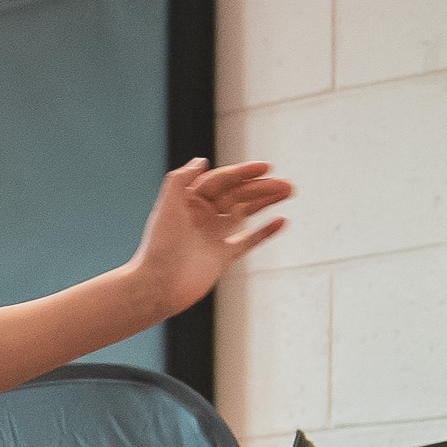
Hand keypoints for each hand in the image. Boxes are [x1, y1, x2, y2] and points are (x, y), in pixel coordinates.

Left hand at [128, 157, 294, 311]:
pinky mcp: (222, 257)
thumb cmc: (158, 248)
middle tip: (286, 185)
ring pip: (245, 213)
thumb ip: (179, 180)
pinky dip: (264, 231)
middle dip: (261, 188)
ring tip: (289, 192)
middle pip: (237, 195)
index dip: (243, 173)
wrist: (158, 286)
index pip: (221, 181)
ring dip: (266, 202)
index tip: (266, 168)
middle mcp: (202, 217)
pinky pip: (248, 240)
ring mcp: (213, 237)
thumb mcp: (167, 207)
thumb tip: (201, 160)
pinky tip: (281, 221)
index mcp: (189, 203)